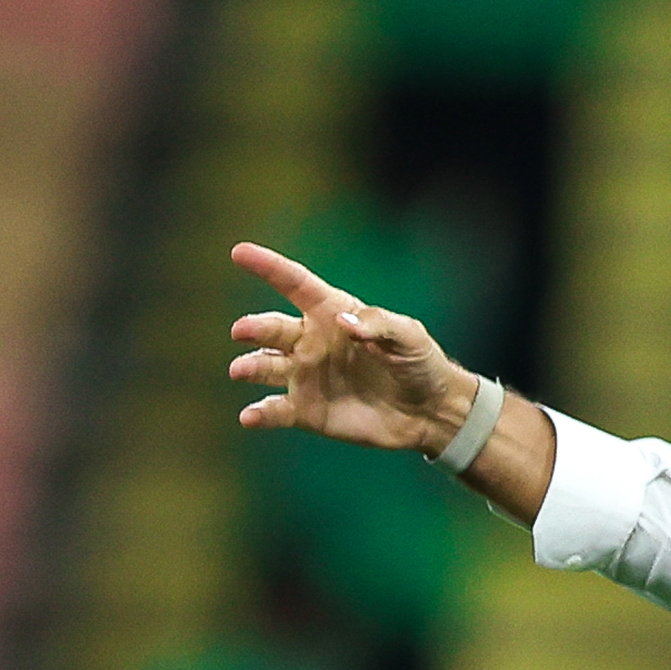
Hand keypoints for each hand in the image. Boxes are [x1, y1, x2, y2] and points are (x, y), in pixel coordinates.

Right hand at [226, 241, 476, 452]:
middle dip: (255, 328)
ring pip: (265, 367)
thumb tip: (344, 323)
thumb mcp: (409, 335)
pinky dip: (260, 413)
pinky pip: (276, 410)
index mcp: (331, 313)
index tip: (240, 253)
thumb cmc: (419, 363)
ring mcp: (305, 376)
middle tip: (243, 331)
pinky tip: (250, 416)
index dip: (269, 267)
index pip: (295, 284)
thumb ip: (378, 324)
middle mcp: (310, 342)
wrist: (429, 412)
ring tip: (240, 369)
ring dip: (251, 366)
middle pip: (273, 329)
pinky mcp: (307, 410)